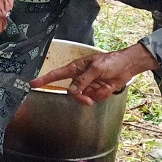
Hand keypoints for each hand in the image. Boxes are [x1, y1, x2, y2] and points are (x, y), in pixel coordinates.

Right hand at [31, 43, 157, 105]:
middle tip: (88, 100)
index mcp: (76, 68)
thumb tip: (71, 91)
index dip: (45, 79)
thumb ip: (82, 80)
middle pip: (72, 92)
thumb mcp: (96, 69)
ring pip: (84, 97)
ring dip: (95, 94)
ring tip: (104, 87)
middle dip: (80, 97)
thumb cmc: (111, 61)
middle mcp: (80, 78)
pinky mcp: (97, 91)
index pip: (57, 74)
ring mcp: (89, 85)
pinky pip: (95, 98)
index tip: (33, 83)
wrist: (128, 66)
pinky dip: (102, 95)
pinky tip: (109, 87)